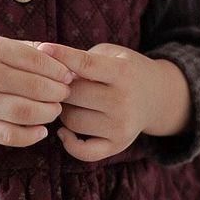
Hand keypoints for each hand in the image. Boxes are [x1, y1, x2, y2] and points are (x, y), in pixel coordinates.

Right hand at [0, 35, 74, 146]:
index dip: (59, 70)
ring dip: (49, 113)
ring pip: (28, 113)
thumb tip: (68, 66)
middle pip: (37, 88)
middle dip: (58, 92)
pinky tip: (42, 130)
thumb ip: (30, 51)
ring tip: (54, 109)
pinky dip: (32, 135)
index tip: (69, 76)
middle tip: (65, 94)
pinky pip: (11, 136)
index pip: (38, 61)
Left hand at [36, 42, 192, 161]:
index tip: (43, 48)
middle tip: (61, 84)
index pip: (86, 64)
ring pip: (71, 121)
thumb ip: (83, 58)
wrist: (157, 96)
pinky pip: (82, 151)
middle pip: (73, 94)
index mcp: (123, 73)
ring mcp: (122, 126)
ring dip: (63, 111)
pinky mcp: (118, 145)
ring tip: (71, 103)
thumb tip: (49, 68)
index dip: (62, 56)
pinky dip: (68, 143)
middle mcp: (124, 101)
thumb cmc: (123, 70)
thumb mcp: (110, 54)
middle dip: (60, 88)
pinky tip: (65, 131)